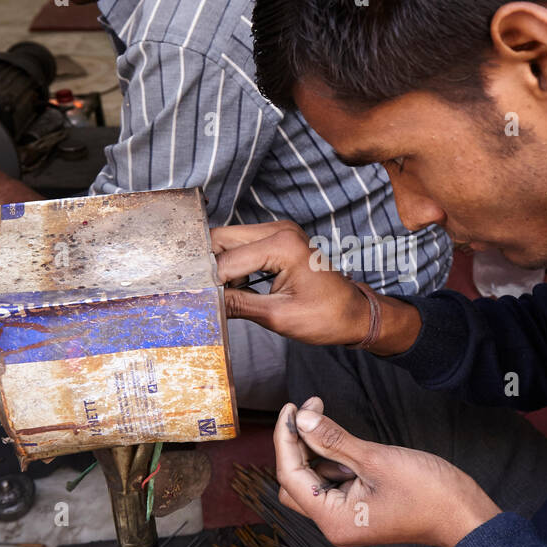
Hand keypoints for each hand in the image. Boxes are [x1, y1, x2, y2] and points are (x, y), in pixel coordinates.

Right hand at [211, 221, 374, 345]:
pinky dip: (232, 265)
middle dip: (207, 268)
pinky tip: (235, 288)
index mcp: (282, 244)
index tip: (192, 299)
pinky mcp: (278, 240)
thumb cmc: (327, 316)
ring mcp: (279, 232)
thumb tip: (203, 303)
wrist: (354, 315)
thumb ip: (237, 305)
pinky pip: (242, 246)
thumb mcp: (277, 316)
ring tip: (219, 294)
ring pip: (229, 241)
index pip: (227, 260)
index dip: (207, 282)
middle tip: (200, 295)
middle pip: (222, 239)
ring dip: (219, 267)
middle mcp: (279, 230)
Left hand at [273, 397, 501, 546]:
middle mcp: (334, 523)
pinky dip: (334, 460)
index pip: (291, 475)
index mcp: (333, 519)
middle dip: (297, 445)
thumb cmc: (428, 493)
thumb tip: (302, 419)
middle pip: (296, 482)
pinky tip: (345, 442)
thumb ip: (333, 439)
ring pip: (314, 481)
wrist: (464, 514)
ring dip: (317, 451)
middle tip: (309, 411)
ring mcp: (347, 517)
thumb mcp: (376, 459)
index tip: (291, 408)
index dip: (285, 439)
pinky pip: (334, 483)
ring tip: (328, 420)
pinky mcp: (360, 508)